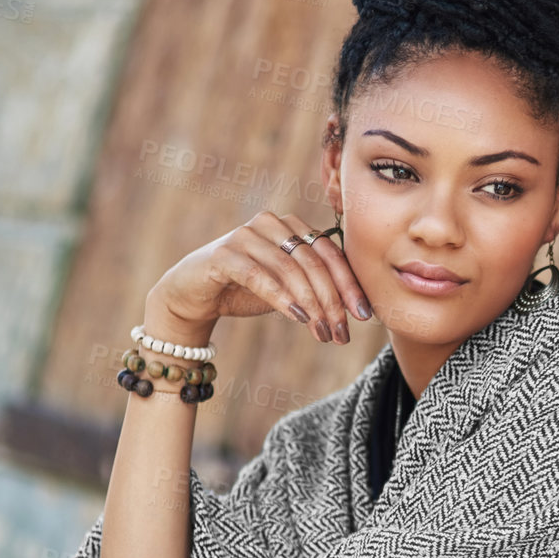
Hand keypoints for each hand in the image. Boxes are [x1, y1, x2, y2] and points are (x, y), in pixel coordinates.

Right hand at [148, 210, 372, 345]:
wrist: (194, 295)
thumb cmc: (247, 290)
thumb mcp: (289, 288)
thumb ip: (317, 288)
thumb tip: (358, 310)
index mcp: (292, 227)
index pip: (330, 253)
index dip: (349, 284)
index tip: (364, 316)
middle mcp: (271, 224)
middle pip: (313, 262)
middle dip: (332, 301)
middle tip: (341, 333)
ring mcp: (245, 236)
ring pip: (290, 269)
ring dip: (311, 305)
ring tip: (322, 333)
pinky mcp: (223, 254)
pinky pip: (259, 276)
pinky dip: (282, 298)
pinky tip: (299, 318)